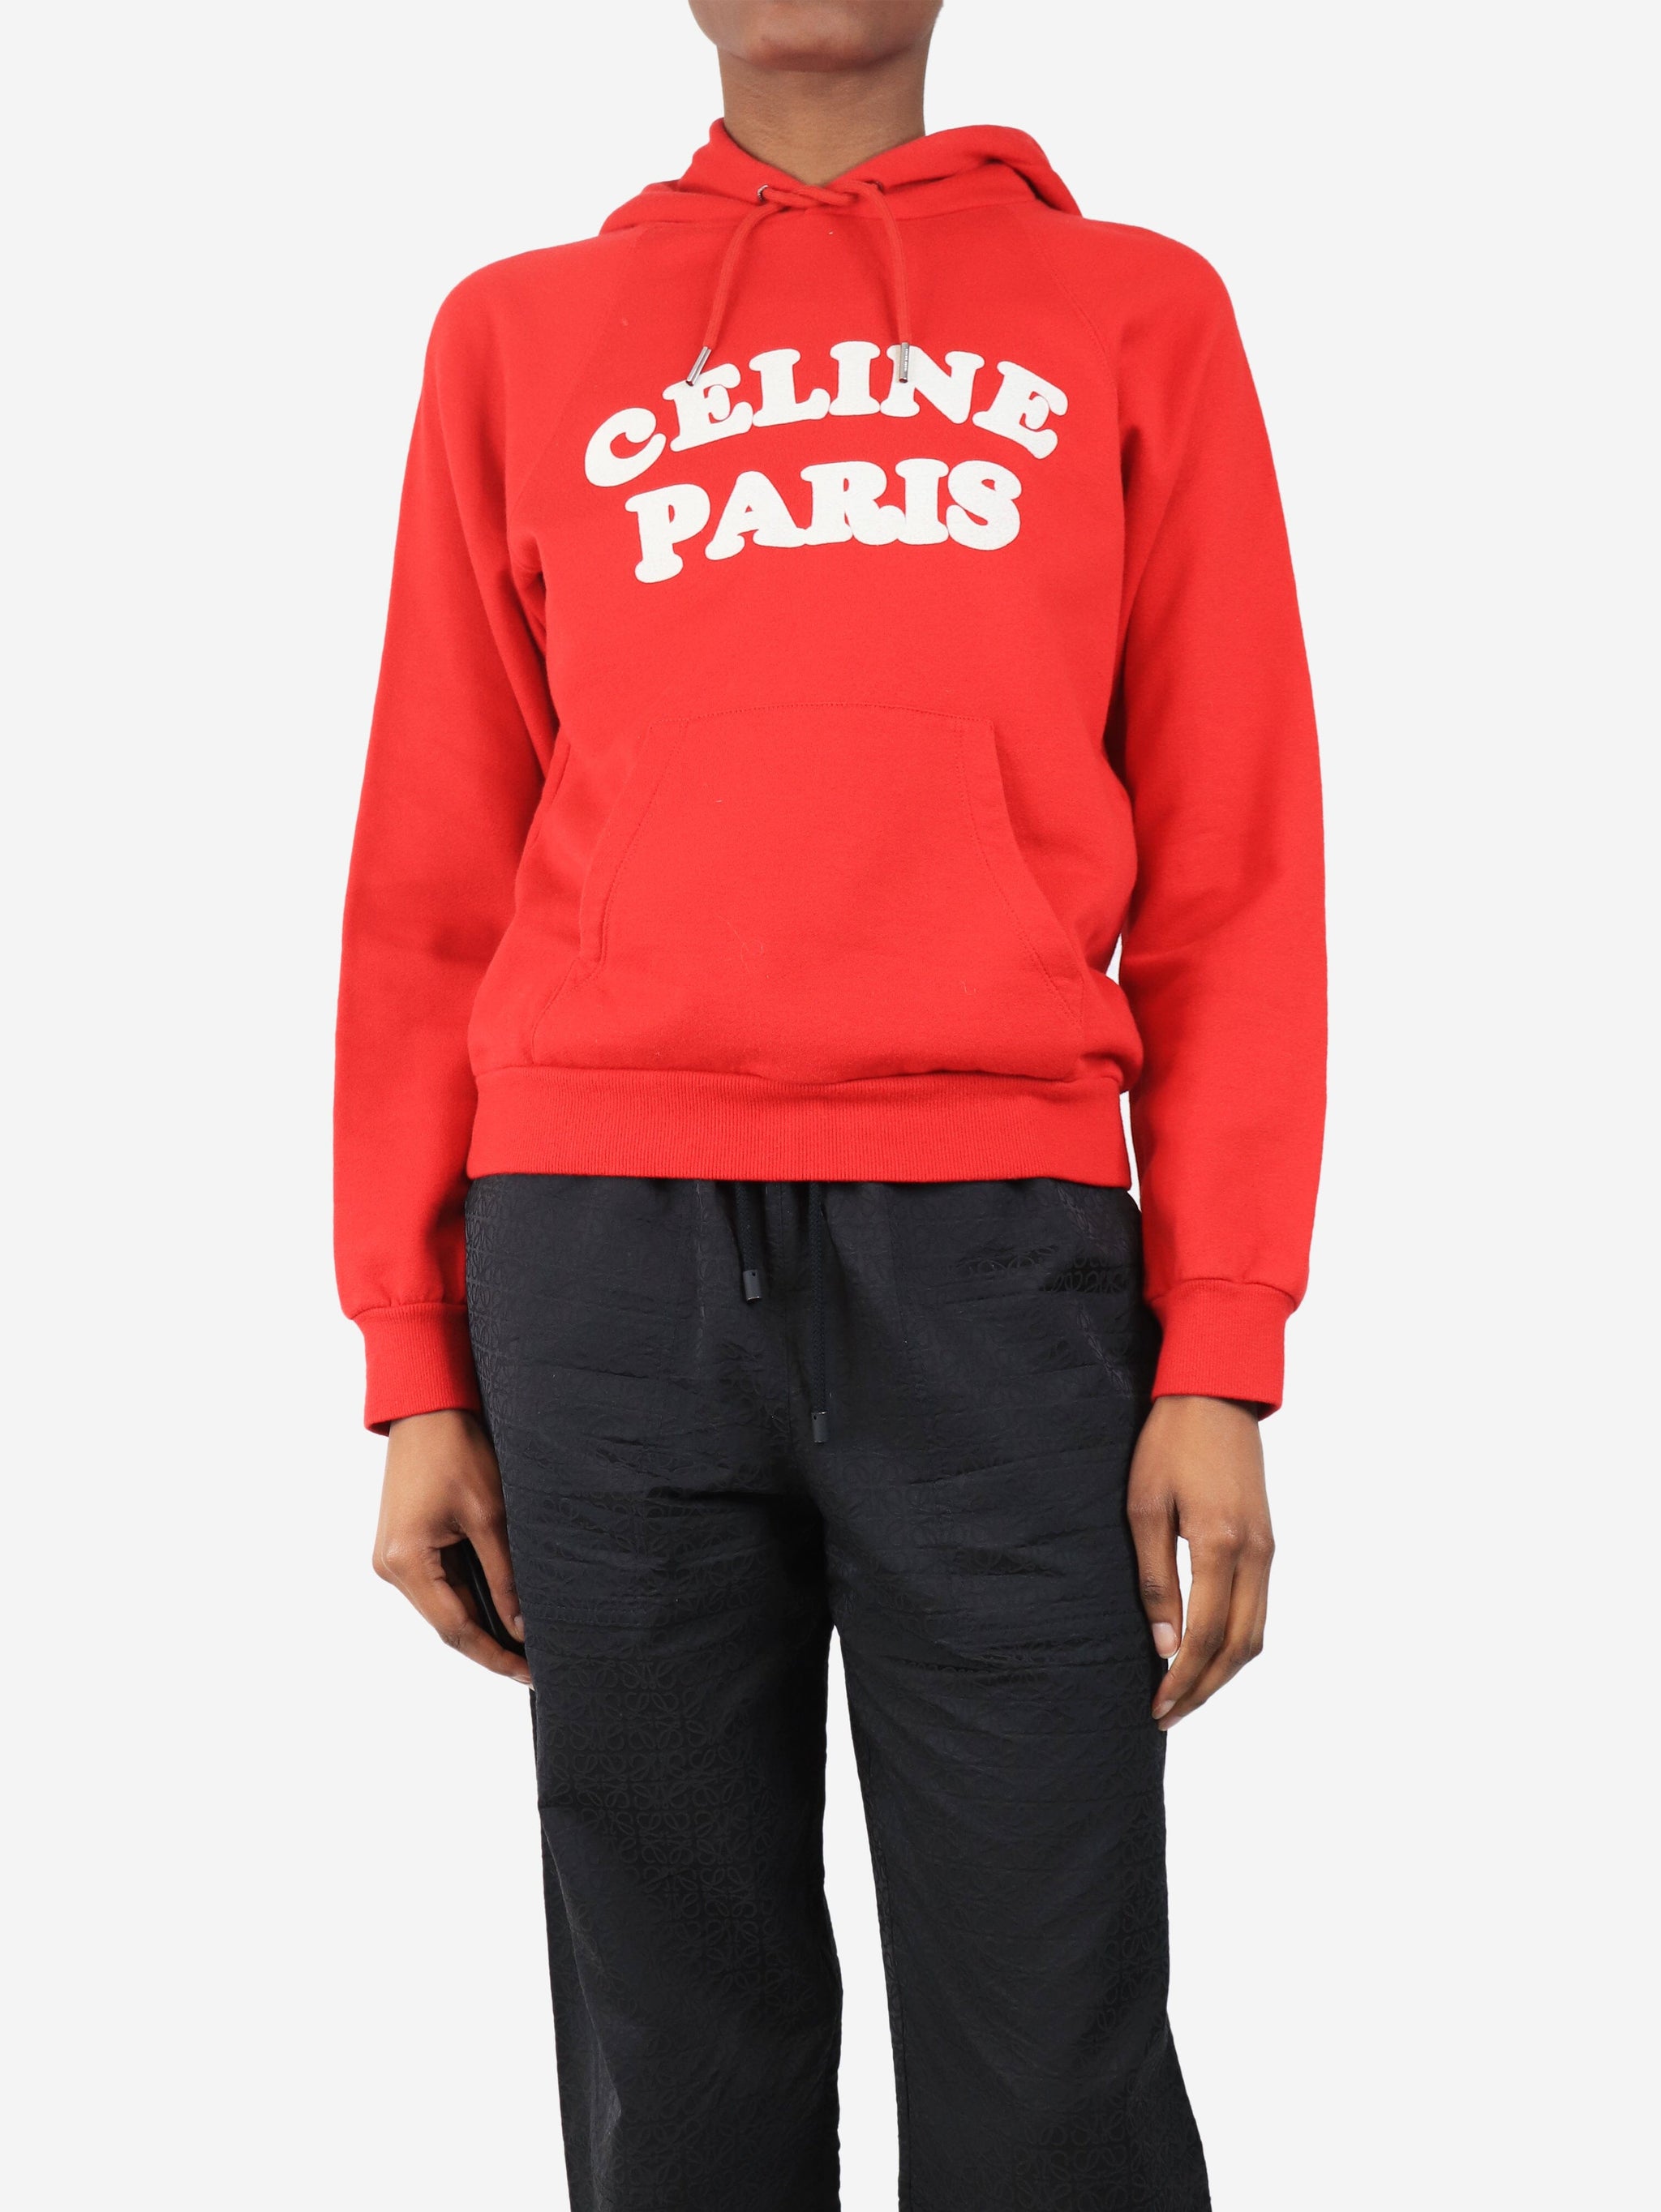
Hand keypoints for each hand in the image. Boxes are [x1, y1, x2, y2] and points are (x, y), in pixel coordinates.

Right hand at [372, 1410, 530, 1685]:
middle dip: (490, 1643)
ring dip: (481, 1620)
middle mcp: (389, 1566)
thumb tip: (523, 1625)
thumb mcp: (490, 1516)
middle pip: (447, 1622)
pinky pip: (438, 1583)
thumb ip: (505, 1576)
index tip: (530, 1674)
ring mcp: (392, 1557)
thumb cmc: (456, 1449)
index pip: (455, 1629)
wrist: (426, 1407)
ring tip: (524, 1640)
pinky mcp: (403, 1544)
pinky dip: (468, 1596)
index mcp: (405, 1561)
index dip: (495, 1655)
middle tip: (533, 1663)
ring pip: (443, 1605)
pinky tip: (499, 1606)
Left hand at [1127, 1394, 1272, 1728]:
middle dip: (1204, 1688)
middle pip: (1240, 1647)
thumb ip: (1157, 1577)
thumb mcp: (1144, 1507)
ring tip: (1186, 1694)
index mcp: (1220, 1544)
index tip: (1158, 1706)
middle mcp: (1254, 1553)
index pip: (1206, 1635)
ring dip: (1224, 1672)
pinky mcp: (1267, 1541)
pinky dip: (1238, 1643)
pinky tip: (1210, 1653)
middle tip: (1168, 1715)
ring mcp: (1267, 1548)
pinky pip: (1260, 1608)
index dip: (1182, 1678)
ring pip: (1257, 1633)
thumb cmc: (1169, 1444)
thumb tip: (1164, 1643)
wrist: (1214, 1394)